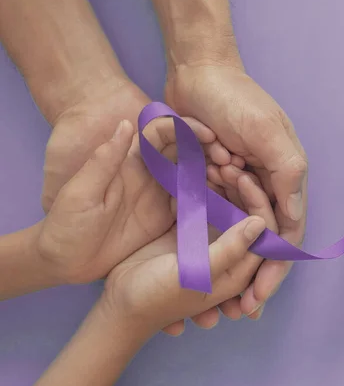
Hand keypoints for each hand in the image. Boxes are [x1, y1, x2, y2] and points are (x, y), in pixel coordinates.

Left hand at [39, 81, 236, 284]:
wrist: (63, 261)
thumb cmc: (65, 226)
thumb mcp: (81, 193)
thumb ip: (103, 161)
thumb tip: (126, 124)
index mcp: (129, 163)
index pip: (161, 134)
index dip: (185, 128)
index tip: (210, 135)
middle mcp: (150, 174)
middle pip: (185, 151)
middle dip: (210, 151)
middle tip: (232, 162)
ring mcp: (160, 195)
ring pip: (195, 176)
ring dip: (215, 176)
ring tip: (237, 183)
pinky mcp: (165, 217)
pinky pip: (194, 203)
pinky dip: (211, 201)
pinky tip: (229, 207)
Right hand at [101, 173, 277, 335]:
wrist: (119, 301)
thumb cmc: (157, 295)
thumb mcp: (196, 274)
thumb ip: (230, 250)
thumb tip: (260, 223)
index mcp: (240, 270)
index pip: (265, 233)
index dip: (259, 203)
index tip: (243, 178)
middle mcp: (231, 254)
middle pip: (251, 215)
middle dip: (245, 189)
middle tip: (228, 164)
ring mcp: (212, 241)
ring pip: (232, 206)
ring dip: (227, 186)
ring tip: (216, 163)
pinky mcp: (192, 231)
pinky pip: (209, 205)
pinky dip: (209, 188)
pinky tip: (201, 170)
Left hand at [165, 64, 307, 317]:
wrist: (197, 70)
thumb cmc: (236, 99)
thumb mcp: (267, 132)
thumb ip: (286, 173)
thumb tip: (292, 219)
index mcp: (284, 177)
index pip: (284, 235)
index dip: (273, 271)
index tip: (255, 301)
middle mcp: (264, 184)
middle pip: (261, 241)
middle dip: (250, 276)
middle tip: (234, 310)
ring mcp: (237, 183)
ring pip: (237, 234)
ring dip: (228, 259)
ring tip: (213, 293)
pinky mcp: (211, 178)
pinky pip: (212, 214)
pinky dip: (207, 234)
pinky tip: (197, 258)